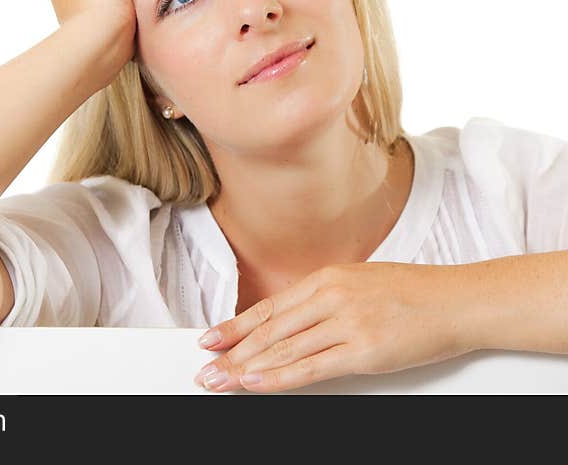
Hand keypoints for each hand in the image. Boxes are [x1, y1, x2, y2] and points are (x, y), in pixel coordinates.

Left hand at [193, 262, 473, 392]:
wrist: (456, 300)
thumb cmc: (412, 292)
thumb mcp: (359, 281)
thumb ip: (323, 298)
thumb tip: (290, 318)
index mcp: (326, 278)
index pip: (269, 308)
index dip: (234, 326)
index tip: (209, 339)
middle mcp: (330, 297)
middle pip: (269, 330)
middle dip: (232, 351)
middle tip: (205, 368)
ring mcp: (346, 322)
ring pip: (284, 349)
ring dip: (247, 367)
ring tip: (220, 381)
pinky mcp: (363, 350)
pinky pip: (312, 367)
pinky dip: (279, 377)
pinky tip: (256, 383)